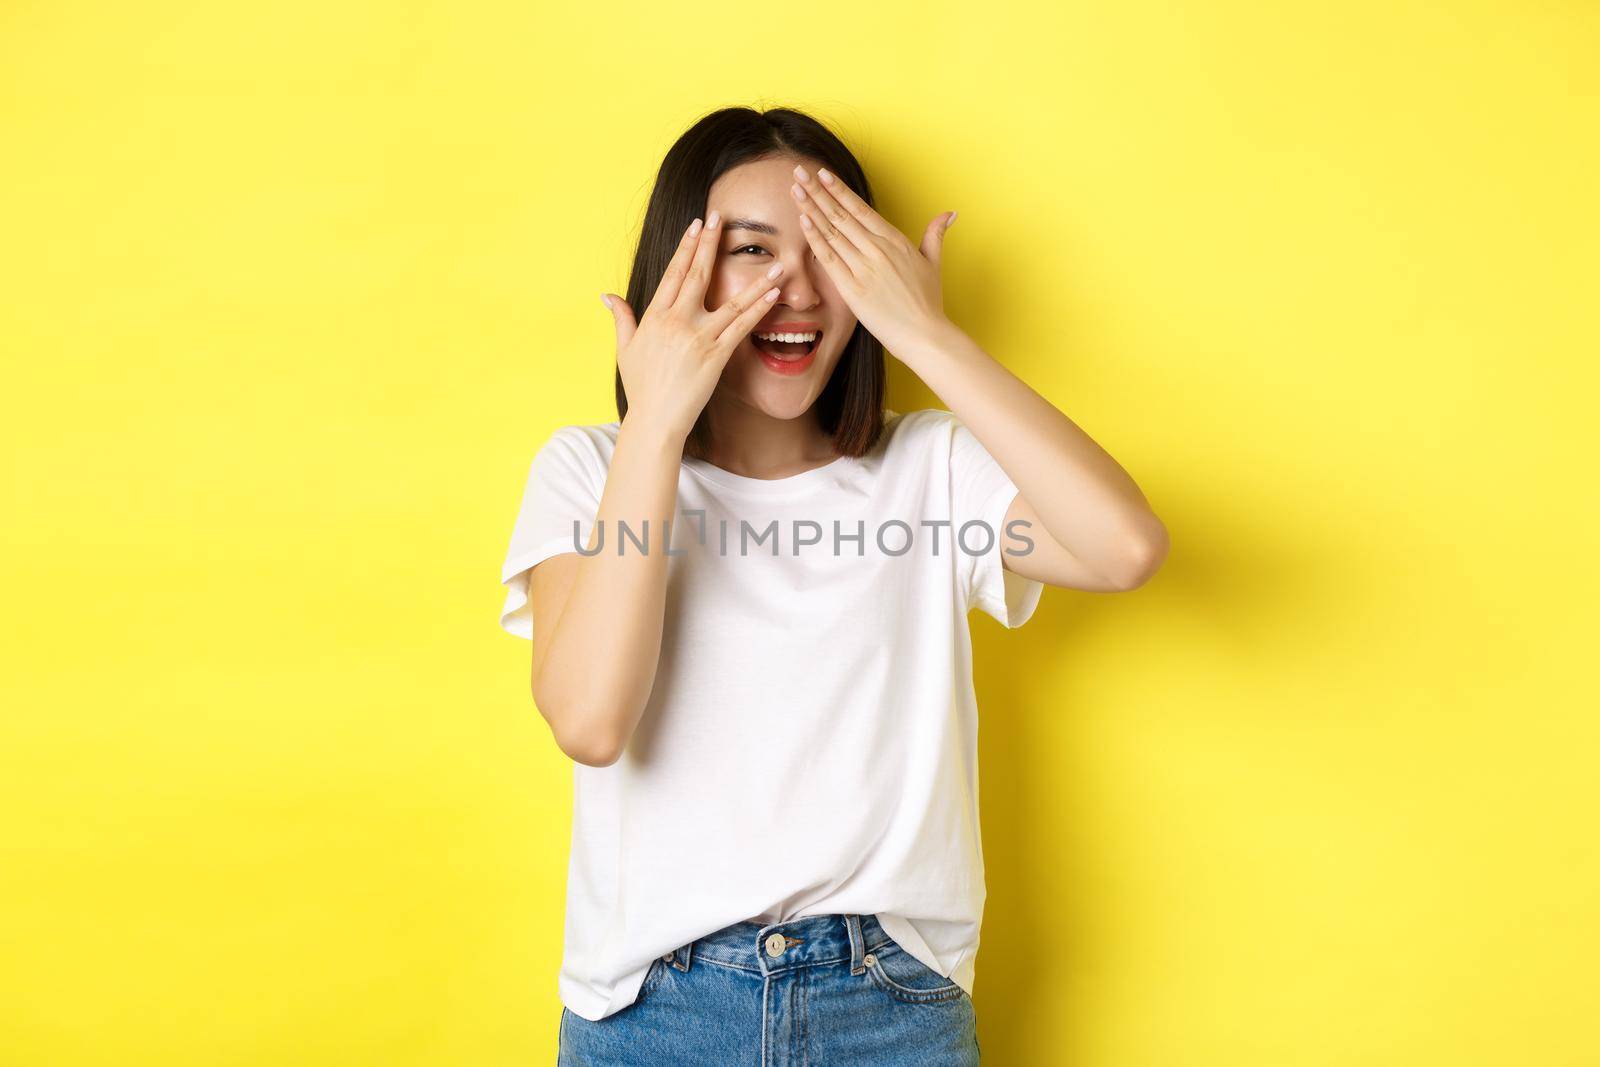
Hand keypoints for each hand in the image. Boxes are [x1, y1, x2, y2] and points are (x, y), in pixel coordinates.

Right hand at [602, 212, 784, 442]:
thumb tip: (607, 296)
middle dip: (710, 243)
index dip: (687, 246)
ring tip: (774, 261)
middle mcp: (676, 321)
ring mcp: (697, 337)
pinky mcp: (715, 356)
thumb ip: (621, 318)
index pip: (673, 272)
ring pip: (730, 301)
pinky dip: (759, 309)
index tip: (697, 224)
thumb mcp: (625, 349)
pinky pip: (741, 327)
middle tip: (722, 216)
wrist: (655, 420)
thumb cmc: (642, 387)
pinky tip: (773, 294)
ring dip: (755, 280)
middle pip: (697, 274)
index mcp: (655, 316)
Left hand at [789, 162, 958, 361]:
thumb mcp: (933, 263)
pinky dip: (815, 239)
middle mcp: (878, 249)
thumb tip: (950, 213)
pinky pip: (830, 259)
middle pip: (841, 215)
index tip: (823, 173)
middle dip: (818, 191)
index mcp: (895, 240)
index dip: (839, 189)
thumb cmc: (928, 303)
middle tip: (799, 172)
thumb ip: (936, 235)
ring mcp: (864, 268)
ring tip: (795, 190)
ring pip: (832, 232)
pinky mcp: (853, 289)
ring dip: (811, 209)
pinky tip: (803, 221)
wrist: (925, 335)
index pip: (861, 208)